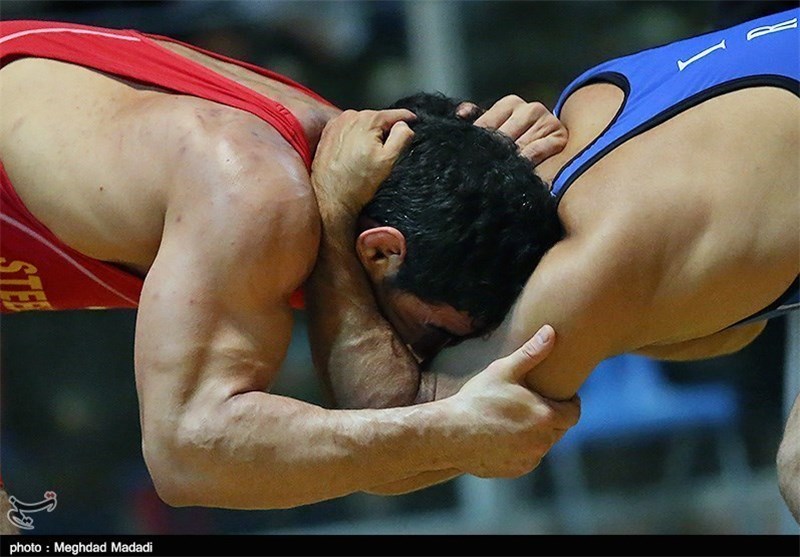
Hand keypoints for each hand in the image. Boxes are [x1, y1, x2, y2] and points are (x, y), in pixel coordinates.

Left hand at [311, 109, 414, 218]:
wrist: (331, 198)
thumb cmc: (356, 183)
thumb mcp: (388, 160)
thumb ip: (402, 137)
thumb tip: (405, 125)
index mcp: (366, 120)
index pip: (394, 114)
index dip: (407, 119)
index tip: (413, 121)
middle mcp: (349, 118)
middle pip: (377, 120)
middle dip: (384, 134)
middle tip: (382, 155)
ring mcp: (336, 125)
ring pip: (362, 126)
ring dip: (368, 138)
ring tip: (365, 160)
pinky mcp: (327, 135)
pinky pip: (348, 133)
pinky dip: (354, 142)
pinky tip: (354, 159)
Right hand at [446, 324, 580, 477]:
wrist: (450, 433)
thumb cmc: (477, 399)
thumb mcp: (504, 370)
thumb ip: (532, 352)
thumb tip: (551, 331)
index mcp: (546, 416)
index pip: (574, 412)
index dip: (568, 403)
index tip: (558, 396)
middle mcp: (543, 442)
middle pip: (559, 428)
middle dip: (551, 416)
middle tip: (531, 404)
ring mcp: (530, 459)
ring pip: (543, 444)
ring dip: (536, 433)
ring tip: (515, 419)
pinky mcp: (516, 470)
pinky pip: (528, 458)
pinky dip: (522, 449)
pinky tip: (503, 436)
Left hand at [459, 95, 567, 164]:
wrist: (551, 142)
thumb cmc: (518, 136)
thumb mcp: (496, 126)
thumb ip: (478, 118)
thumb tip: (460, 114)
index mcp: (510, 103)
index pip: (486, 123)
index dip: (477, 141)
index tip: (469, 156)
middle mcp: (530, 109)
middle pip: (502, 136)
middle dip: (492, 153)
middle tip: (481, 168)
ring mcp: (546, 121)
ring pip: (519, 144)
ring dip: (508, 159)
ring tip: (499, 172)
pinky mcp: (559, 137)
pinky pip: (537, 150)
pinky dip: (526, 160)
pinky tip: (518, 169)